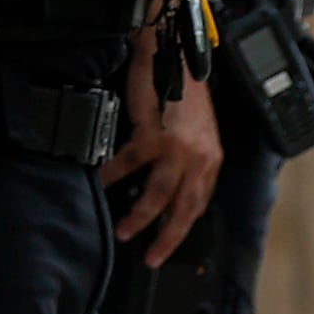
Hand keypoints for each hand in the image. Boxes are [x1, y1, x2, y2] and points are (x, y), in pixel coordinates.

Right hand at [105, 80, 223, 267]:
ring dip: (140, 219)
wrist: (173, 56)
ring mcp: (178, 148)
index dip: (184, 226)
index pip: (200, 202)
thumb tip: (168, 185)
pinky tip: (101, 184)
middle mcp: (200, 157)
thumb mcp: (195, 131)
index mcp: (212, 158)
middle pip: (185, 208)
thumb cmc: (180, 91)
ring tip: (124, 233)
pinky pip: (129, 165)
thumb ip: (186, 159)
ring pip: (159, 196)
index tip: (170, 244)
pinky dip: (113, 177)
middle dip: (168, 238)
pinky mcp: (154, 135)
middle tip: (152, 258)